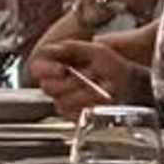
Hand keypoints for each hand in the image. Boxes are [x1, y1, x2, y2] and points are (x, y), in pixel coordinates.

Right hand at [27, 32, 143, 114]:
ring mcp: (62, 102)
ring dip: (83, 94)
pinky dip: (88, 105)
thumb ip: (71, 47)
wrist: (127, 83)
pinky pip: (72, 113)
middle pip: (48, 87)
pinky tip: (98, 99)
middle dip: (70, 82)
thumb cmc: (111, 65)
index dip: (46, 69)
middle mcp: (55, 85)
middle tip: (88, 76)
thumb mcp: (95, 50)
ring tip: (98, 87)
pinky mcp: (72, 116)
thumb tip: (52, 49)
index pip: (36, 69)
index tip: (62, 69)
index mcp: (55, 66)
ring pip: (62, 102)